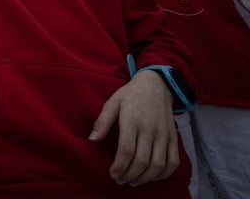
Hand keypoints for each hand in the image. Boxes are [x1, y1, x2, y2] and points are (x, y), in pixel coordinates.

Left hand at [89, 70, 178, 186]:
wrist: (156, 85)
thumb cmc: (130, 95)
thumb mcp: (112, 102)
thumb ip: (102, 122)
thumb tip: (92, 139)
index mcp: (132, 121)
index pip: (126, 150)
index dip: (119, 166)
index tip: (112, 174)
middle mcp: (150, 129)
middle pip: (142, 160)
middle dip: (130, 175)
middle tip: (120, 180)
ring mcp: (164, 134)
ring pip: (158, 164)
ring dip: (145, 177)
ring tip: (133, 181)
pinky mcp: (173, 137)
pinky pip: (173, 161)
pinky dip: (164, 173)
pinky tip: (152, 177)